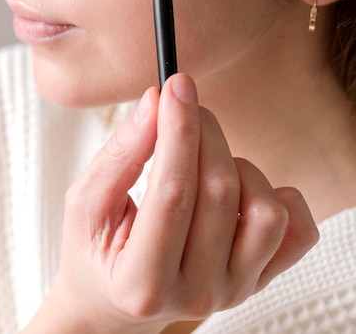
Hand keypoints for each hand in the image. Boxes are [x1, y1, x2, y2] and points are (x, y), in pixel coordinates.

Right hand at [22, 74, 318, 333]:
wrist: (118, 297)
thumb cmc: (97, 248)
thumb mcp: (86, 202)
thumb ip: (119, 154)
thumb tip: (156, 102)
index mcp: (141, 282)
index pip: (172, 193)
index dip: (177, 130)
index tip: (175, 86)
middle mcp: (197, 295)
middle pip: (219, 191)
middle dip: (202, 131)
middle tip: (182, 105)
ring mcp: (235, 290)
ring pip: (265, 209)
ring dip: (236, 164)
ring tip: (203, 163)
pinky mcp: (261, 279)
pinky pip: (298, 229)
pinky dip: (277, 194)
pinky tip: (240, 188)